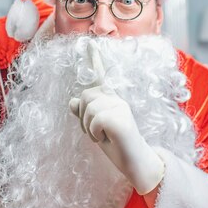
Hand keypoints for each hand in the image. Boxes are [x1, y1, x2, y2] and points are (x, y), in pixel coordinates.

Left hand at [69, 40, 164, 194]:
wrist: (136, 163)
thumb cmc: (117, 146)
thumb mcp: (96, 129)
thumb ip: (86, 115)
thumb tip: (72, 101)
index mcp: (112, 100)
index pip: (101, 77)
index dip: (95, 60)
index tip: (90, 44)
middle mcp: (117, 99)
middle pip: (85, 96)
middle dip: (83, 117)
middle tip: (96, 133)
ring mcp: (120, 107)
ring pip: (87, 109)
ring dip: (89, 128)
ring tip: (103, 137)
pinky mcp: (120, 117)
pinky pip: (94, 121)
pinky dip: (95, 134)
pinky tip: (107, 139)